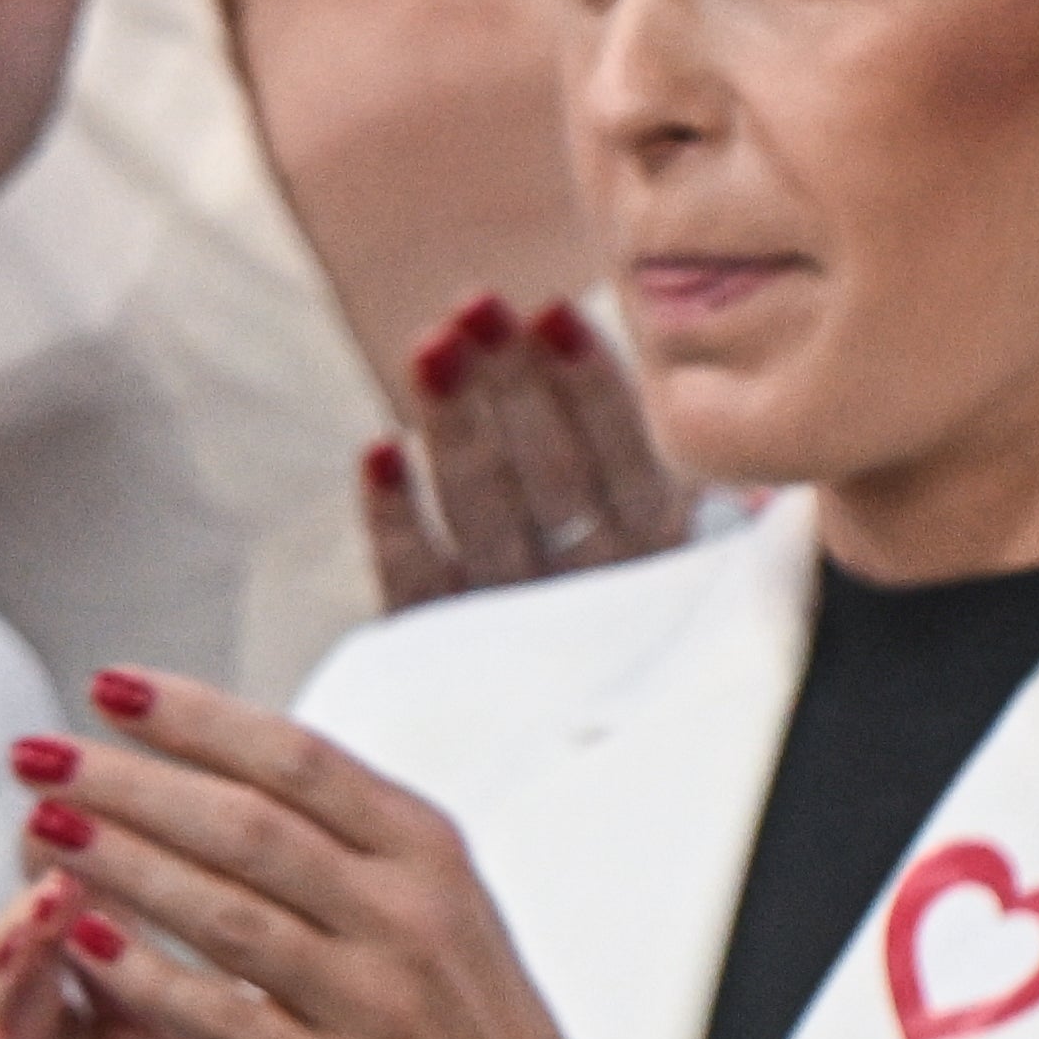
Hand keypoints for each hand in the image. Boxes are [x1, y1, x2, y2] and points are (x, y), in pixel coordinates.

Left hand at [9, 674, 754, 1038]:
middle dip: (129, 780)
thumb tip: (201, 737)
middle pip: (245, 825)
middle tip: (33, 751)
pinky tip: (82, 940)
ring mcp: (377, 1008)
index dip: (194, 715)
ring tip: (41, 826)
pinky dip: (149, 978)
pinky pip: (227, 1022)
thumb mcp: (431, 902)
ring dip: (124, 863)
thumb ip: (336, 829)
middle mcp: (406, 920)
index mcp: (424, 854)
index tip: (104, 684)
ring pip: (227, 914)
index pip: (294, 758)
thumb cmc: (459, 1024)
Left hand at [367, 295, 693, 613]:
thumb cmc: (621, 582)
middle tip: (478, 304)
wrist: (583, 734)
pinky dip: (395, 518)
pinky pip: (417, 581)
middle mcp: (595, 593)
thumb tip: (655, 363)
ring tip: (430, 344)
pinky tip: (376, 450)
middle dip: (513, 386)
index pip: (634, 467)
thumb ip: (661, 465)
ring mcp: (517, 621)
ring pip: (485, 516)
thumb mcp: (663, 531)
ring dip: (456, 427)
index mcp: (661, 556)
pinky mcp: (442, 644)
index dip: (594, 388)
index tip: (554, 311)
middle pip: (553, 479)